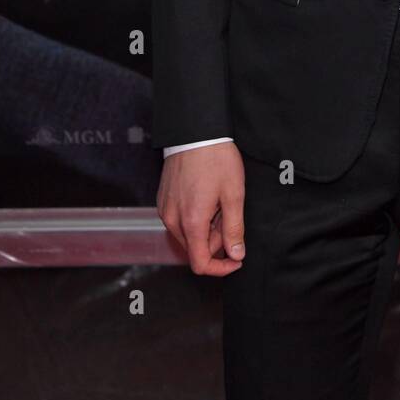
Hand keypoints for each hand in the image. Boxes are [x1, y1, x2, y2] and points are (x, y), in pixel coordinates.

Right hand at [157, 142, 245, 275]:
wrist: (194, 131)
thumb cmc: (216, 159)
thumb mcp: (234, 194)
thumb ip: (234, 228)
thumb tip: (236, 255)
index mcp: (191, 222)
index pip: (200, 264)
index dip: (221, 268)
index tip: (237, 258)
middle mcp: (172, 220)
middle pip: (195, 249)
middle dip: (216, 241)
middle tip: (230, 213)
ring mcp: (164, 210)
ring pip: (187, 235)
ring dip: (206, 228)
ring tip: (219, 202)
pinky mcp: (162, 201)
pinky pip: (179, 221)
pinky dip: (195, 217)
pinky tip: (206, 197)